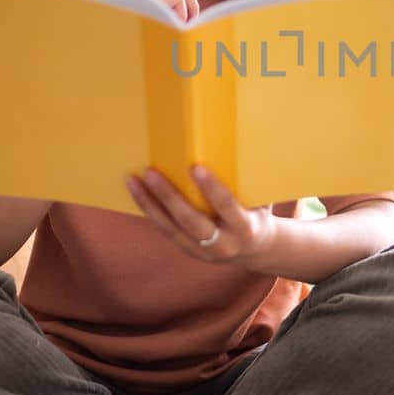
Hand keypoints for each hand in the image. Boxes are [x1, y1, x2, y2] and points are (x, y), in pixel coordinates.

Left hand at [125, 164, 278, 265]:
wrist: (256, 250)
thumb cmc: (257, 212)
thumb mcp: (261, 200)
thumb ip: (248, 181)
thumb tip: (237, 143)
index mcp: (245, 228)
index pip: (226, 206)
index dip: (211, 187)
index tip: (196, 167)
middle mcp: (222, 244)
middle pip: (191, 220)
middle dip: (169, 196)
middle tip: (152, 172)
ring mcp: (202, 251)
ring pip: (170, 227)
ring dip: (149, 203)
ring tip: (132, 180)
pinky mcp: (188, 249)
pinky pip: (164, 230)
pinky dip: (149, 210)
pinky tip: (137, 192)